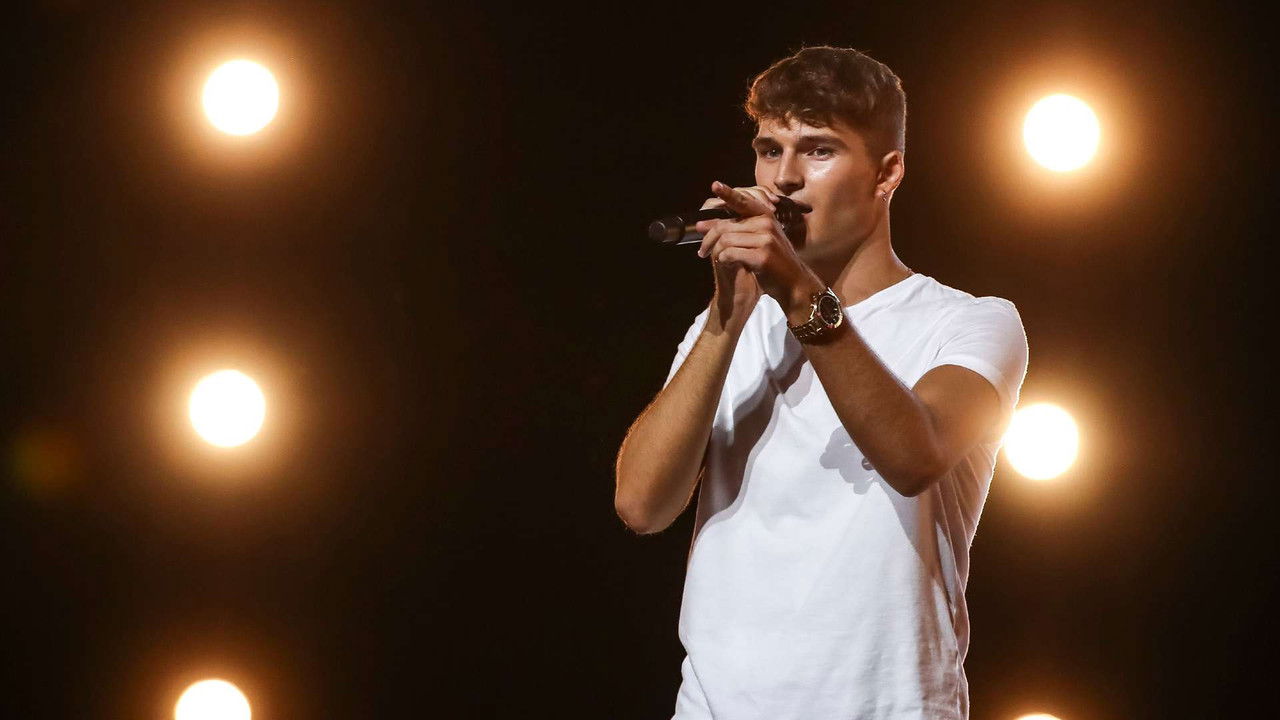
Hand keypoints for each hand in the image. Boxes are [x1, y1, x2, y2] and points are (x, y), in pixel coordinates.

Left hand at [697, 183, 776, 333]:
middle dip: (709, 238)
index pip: (744, 201)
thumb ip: (743, 228)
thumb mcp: (763, 239)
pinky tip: (726, 264)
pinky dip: (724, 260)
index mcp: (766, 217)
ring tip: (712, 259)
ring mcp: (766, 239)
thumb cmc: (774, 262)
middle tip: (701, 250)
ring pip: (726, 240)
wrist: (793, 284)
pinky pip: (730, 254)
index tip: (715, 185)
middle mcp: (766, 224)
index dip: (728, 193)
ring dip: (715, 252)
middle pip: (725, 225)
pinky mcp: (762, 255)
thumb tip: (710, 223)